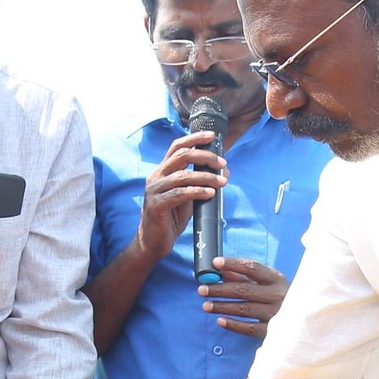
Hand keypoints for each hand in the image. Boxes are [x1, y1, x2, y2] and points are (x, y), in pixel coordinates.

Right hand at [136, 131, 225, 257]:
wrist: (153, 242)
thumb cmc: (171, 218)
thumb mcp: (188, 196)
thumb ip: (201, 182)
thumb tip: (225, 171)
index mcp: (162, 171)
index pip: (177, 147)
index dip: (194, 138)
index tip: (212, 136)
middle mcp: (156, 177)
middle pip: (181, 156)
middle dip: (205, 157)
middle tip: (223, 164)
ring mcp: (153, 191)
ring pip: (183, 176)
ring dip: (206, 177)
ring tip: (223, 182)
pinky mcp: (155, 206)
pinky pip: (179, 194)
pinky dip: (197, 192)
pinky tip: (210, 193)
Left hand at [199, 257, 287, 338]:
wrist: (303, 320)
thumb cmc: (278, 297)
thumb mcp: (266, 283)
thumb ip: (244, 276)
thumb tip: (221, 270)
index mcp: (276, 279)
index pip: (253, 268)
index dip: (233, 264)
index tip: (215, 263)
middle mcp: (278, 295)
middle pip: (245, 290)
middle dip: (221, 289)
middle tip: (202, 289)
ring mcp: (276, 313)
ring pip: (245, 309)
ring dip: (223, 306)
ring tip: (206, 306)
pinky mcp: (273, 331)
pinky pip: (250, 328)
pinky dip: (234, 325)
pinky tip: (219, 321)